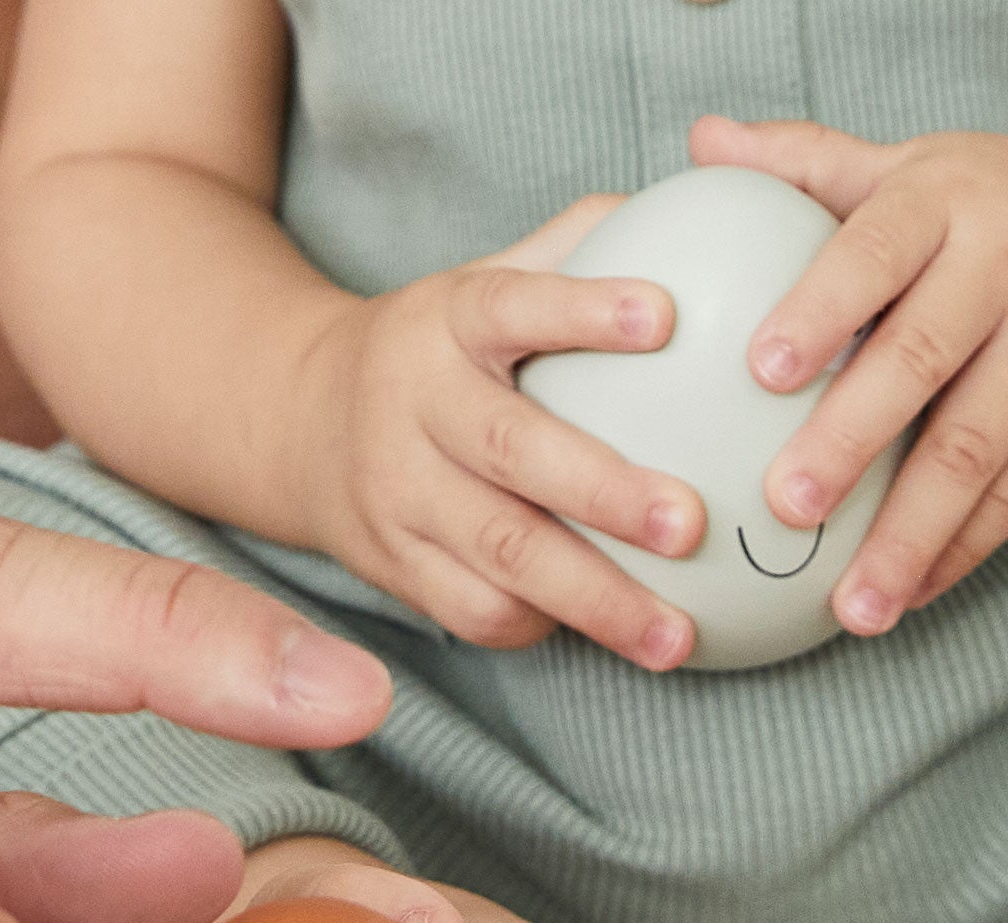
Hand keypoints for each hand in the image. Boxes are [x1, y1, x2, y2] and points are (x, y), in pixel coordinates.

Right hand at [299, 200, 705, 667]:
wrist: (301, 424)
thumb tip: (706, 201)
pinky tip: (609, 635)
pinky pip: (473, 612)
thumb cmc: (442, 351)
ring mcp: (398, 497)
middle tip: (691, 524)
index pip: (510, 304)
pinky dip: (545, 625)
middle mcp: (413, 409)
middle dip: (603, 493)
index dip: (582, 310)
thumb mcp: (485, 279)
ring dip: (594, 599)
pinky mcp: (393, 568)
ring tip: (676, 637)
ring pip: (498, 555)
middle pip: (509, 453)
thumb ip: (578, 248)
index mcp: (445, 323)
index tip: (665, 316)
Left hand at [690, 111, 1007, 633]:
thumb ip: (806, 165)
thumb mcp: (908, 169)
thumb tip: (704, 141)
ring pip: (978, 448)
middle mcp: (1007, 267)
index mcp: (945, 203)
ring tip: (851, 608)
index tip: (762, 370)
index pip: (876, 250)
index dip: (821, 308)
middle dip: (852, 440)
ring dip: (910, 535)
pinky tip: (905, 597)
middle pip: (922, 361)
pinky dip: (963, 551)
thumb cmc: (984, 205)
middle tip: (786, 507)